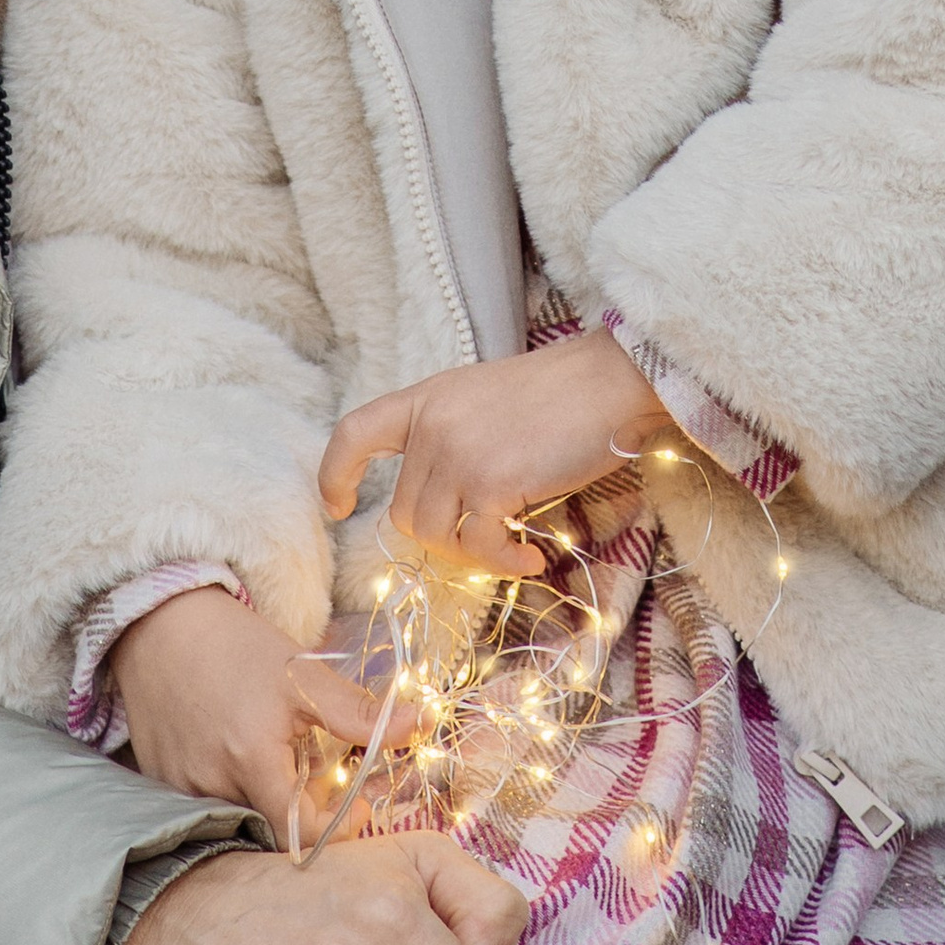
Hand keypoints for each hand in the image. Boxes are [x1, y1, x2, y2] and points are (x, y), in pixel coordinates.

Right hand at [112, 585, 409, 832]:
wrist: (159, 624)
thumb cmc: (236, 646)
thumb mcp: (303, 674)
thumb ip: (360, 713)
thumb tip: (420, 725)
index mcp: (251, 762)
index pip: (301, 833)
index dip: (336, 827)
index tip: (355, 804)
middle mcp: (210, 788)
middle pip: (271, 830)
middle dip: (305, 815)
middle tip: (322, 779)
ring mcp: (179, 792)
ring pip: (239, 820)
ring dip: (267, 803)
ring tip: (280, 763)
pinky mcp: (159, 787)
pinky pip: (206, 808)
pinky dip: (232, 794)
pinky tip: (238, 759)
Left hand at [321, 332, 669, 578]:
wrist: (607, 381)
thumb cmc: (559, 394)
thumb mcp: (483, 401)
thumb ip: (451, 438)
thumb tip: (439, 509)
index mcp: (425, 399)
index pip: (355, 432)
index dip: (337, 472)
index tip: (338, 505)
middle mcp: (432, 424)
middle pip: (405, 510)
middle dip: (443, 536)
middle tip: (488, 537)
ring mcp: (457, 453)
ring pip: (436, 536)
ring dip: (474, 553)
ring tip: (513, 547)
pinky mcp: (491, 482)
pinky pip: (479, 547)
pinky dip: (503, 563)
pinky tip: (530, 557)